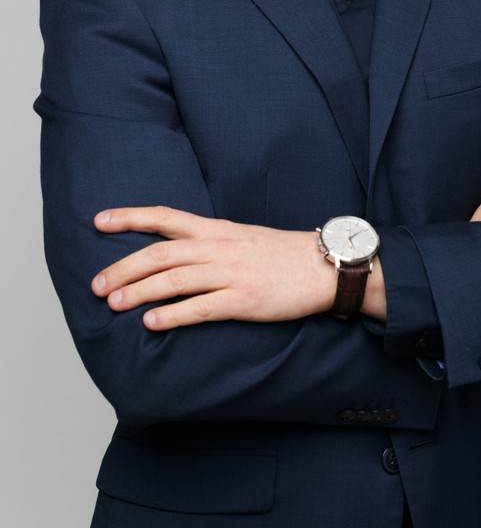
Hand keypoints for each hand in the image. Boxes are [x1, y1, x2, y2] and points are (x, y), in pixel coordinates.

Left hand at [90, 207, 337, 329]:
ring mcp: (230, 273)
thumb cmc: (281, 254)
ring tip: (113, 304)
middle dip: (123, 269)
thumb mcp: (240, 237)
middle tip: (96, 286)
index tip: (99, 221)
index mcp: (215, 229)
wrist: (323, 266)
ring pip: (173, 281)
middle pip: (159, 254)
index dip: (130, 218)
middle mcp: (218, 247)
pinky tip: (152, 324)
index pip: (164, 217)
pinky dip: (172, 315)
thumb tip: (173, 255)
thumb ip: (207, 243)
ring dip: (138, 293)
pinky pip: (200, 308)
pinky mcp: (243, 300)